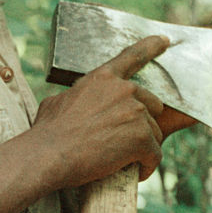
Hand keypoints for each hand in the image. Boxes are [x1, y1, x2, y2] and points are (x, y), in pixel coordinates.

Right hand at [31, 34, 168, 186]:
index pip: (131, 56)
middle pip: (151, 106)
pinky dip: (146, 166)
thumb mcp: (57, 102)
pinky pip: (155, 155)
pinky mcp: (142, 137)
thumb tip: (71, 102)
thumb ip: (76, 97)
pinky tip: (134, 172)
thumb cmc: (46, 133)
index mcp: (102, 78)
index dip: (150, 47)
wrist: (47, 155)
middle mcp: (123, 90)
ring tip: (119, 161)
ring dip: (141, 148)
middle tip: (121, 142)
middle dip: (141, 124)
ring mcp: (135, 112)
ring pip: (154, 133)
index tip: (164, 40)